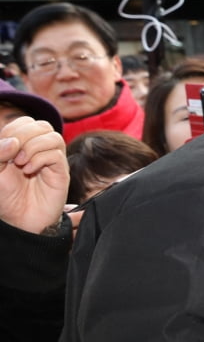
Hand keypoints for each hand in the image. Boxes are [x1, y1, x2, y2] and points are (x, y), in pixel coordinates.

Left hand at [0, 116, 68, 234]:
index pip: (25, 122)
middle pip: (41, 125)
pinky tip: (29, 170)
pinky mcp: (61, 172)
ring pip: (52, 136)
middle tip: (13, 156)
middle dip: (23, 135)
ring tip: (21, 163)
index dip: (13, 129)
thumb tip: (14, 141)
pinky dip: (39, 158)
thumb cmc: (6, 195)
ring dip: (33, 146)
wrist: (20, 219)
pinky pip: (56, 154)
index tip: (4, 150)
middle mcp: (40, 150)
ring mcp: (52, 160)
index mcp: (24, 145)